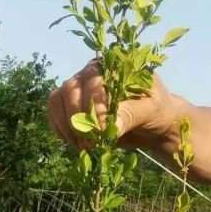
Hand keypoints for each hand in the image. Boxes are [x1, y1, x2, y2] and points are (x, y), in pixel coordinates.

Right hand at [48, 60, 180, 151]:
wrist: (152, 123)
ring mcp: (78, 87)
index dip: (93, 107)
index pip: (93, 81)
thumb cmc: (156, 111)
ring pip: (57, 100)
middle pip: (70, 90)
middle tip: (91, 144)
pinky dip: (61, 130)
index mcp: (113, 65)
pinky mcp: (70, 104)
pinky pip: (54, 112)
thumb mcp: (151, 111)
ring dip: (66, 126)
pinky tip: (76, 143)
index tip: (102, 132)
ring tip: (85, 147)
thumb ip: (131, 114)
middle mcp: (91, 72)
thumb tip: (109, 125)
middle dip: (78, 120)